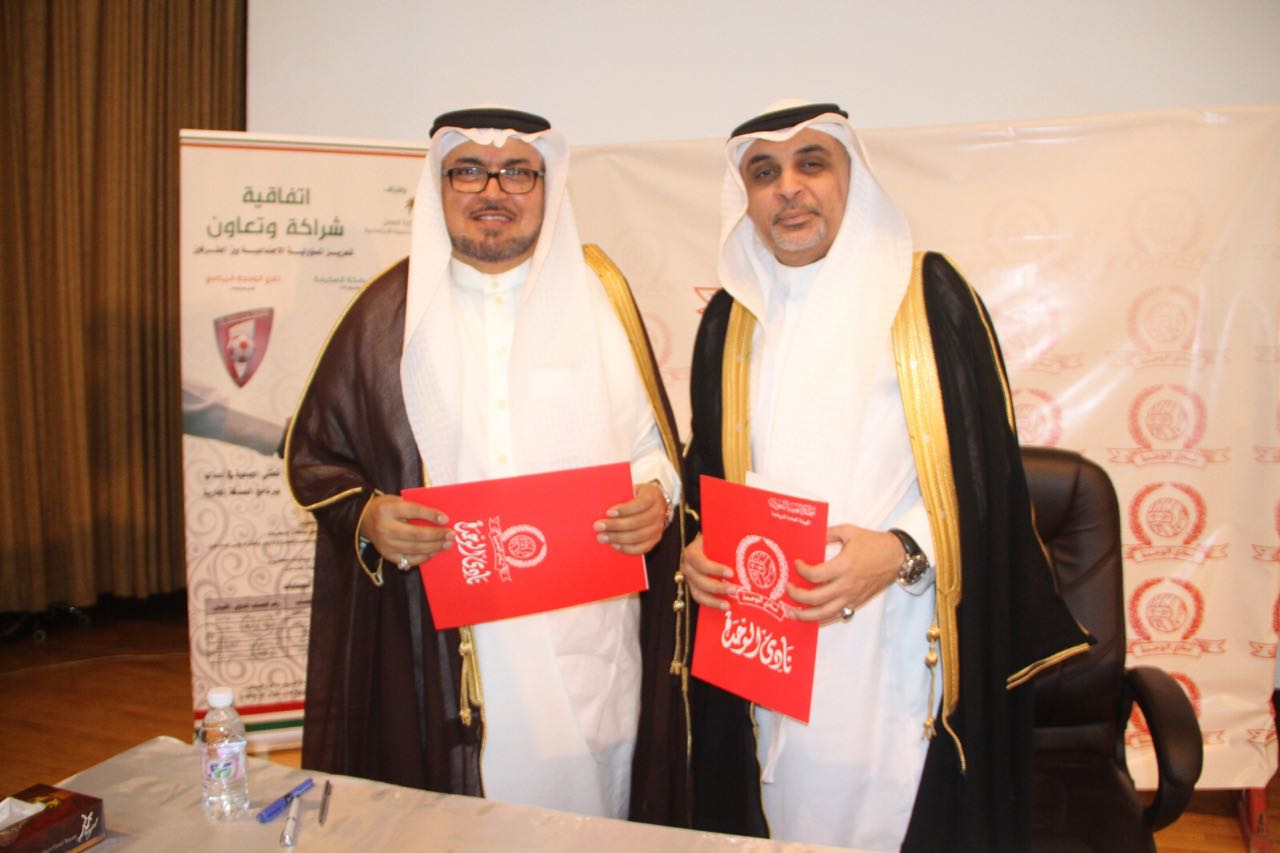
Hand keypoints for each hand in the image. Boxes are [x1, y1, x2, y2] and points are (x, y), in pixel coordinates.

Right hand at [360, 494, 452, 569]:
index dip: (431, 515)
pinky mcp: (387, 555)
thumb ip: (415, 507)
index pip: (413, 511)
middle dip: (436, 535)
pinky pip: (409, 560)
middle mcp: (384, 528)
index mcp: (387, 509)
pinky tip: (434, 552)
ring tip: (447, 544)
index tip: (445, 519)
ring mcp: (385, 544)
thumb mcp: (397, 500)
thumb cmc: (387, 508)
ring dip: (434, 547)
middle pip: (416, 534)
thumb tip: (440, 517)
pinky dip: (423, 557)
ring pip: (414, 548)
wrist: (364, 519)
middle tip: (451, 535)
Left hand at [593, 481, 666, 554]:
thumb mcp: (632, 489)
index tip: (608, 512)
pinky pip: (641, 548)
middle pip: (637, 522)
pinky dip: (627, 548)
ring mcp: (658, 528)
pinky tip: (614, 545)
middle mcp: (658, 512)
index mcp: (652, 496)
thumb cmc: (637, 496)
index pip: (640, 504)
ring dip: (618, 538)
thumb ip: (621, 496)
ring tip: (602, 537)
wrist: (654, 503)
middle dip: (615, 525)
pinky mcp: (655, 540)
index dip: (624, 509)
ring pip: (638, 536)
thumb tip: (600, 505)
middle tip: (598, 526)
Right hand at [678, 534, 735, 609]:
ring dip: (713, 601)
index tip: (731, 573)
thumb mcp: (719, 538)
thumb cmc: (716, 541)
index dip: (714, 569)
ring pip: (697, 594)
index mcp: (692, 552)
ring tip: (728, 605)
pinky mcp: (694, 588)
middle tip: (735, 590)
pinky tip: (724, 607)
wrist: (707, 546)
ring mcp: (689, 579)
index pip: (700, 561)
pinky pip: (701, 599)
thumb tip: (755, 543)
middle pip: (699, 580)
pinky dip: (712, 604)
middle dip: (717, 587)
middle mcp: (687, 566)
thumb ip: (731, 541)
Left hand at [787, 525, 902, 623]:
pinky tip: (810, 616)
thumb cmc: (873, 543)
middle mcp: (847, 585)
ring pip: (825, 613)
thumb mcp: (849, 531)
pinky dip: (821, 618)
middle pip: (816, 598)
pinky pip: (836, 615)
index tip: (796, 564)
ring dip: (806, 615)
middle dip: (797, 596)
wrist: (896, 556)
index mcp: (844, 566)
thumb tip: (810, 537)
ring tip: (792, 612)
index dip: (801, 570)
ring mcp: (852, 596)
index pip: (815, 574)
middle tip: (787, 589)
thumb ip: (828, 533)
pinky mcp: (856, 603)